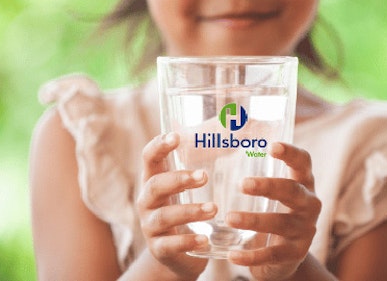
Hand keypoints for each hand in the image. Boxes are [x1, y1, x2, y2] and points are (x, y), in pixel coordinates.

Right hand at [137, 132, 212, 278]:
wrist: (177, 255)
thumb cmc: (187, 212)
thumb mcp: (191, 190)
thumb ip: (206, 164)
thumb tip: (240, 132)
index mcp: (154, 181)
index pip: (149, 158)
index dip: (159, 146)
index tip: (176, 137)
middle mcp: (147, 202)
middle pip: (154, 185)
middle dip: (178, 180)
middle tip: (204, 176)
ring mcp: (150, 227)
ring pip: (164, 216)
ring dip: (189, 211)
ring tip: (214, 209)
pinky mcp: (159, 249)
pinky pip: (169, 245)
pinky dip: (187, 241)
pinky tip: (205, 240)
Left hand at [229, 143, 320, 280]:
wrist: (284, 257)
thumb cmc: (273, 213)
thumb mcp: (270, 195)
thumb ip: (253, 174)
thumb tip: (214, 140)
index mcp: (303, 183)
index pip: (303, 163)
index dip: (291, 153)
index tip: (271, 146)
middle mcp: (309, 205)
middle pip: (293, 191)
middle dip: (269, 186)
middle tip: (243, 184)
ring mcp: (304, 230)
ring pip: (281, 223)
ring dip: (254, 220)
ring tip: (230, 218)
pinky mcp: (295, 254)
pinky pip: (272, 255)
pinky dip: (251, 256)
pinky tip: (232, 256)